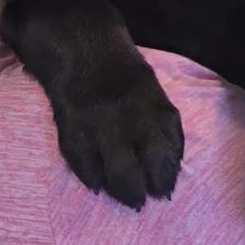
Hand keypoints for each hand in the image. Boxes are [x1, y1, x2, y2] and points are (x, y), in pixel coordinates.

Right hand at [53, 54, 183, 209]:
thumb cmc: (120, 71)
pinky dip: (92, 178)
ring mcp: (101, 124)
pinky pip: (84, 165)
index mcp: (154, 104)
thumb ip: (160, 121)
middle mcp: (131, 116)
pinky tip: (97, 184)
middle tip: (144, 199)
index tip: (165, 188)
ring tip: (125, 198)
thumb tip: (171, 162)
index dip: (169, 173)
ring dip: (123, 191)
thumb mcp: (150, 88)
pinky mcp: (73, 128)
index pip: (170, 148)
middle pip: (148, 164)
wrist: (80, 45)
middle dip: (149, 188)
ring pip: (118, 171)